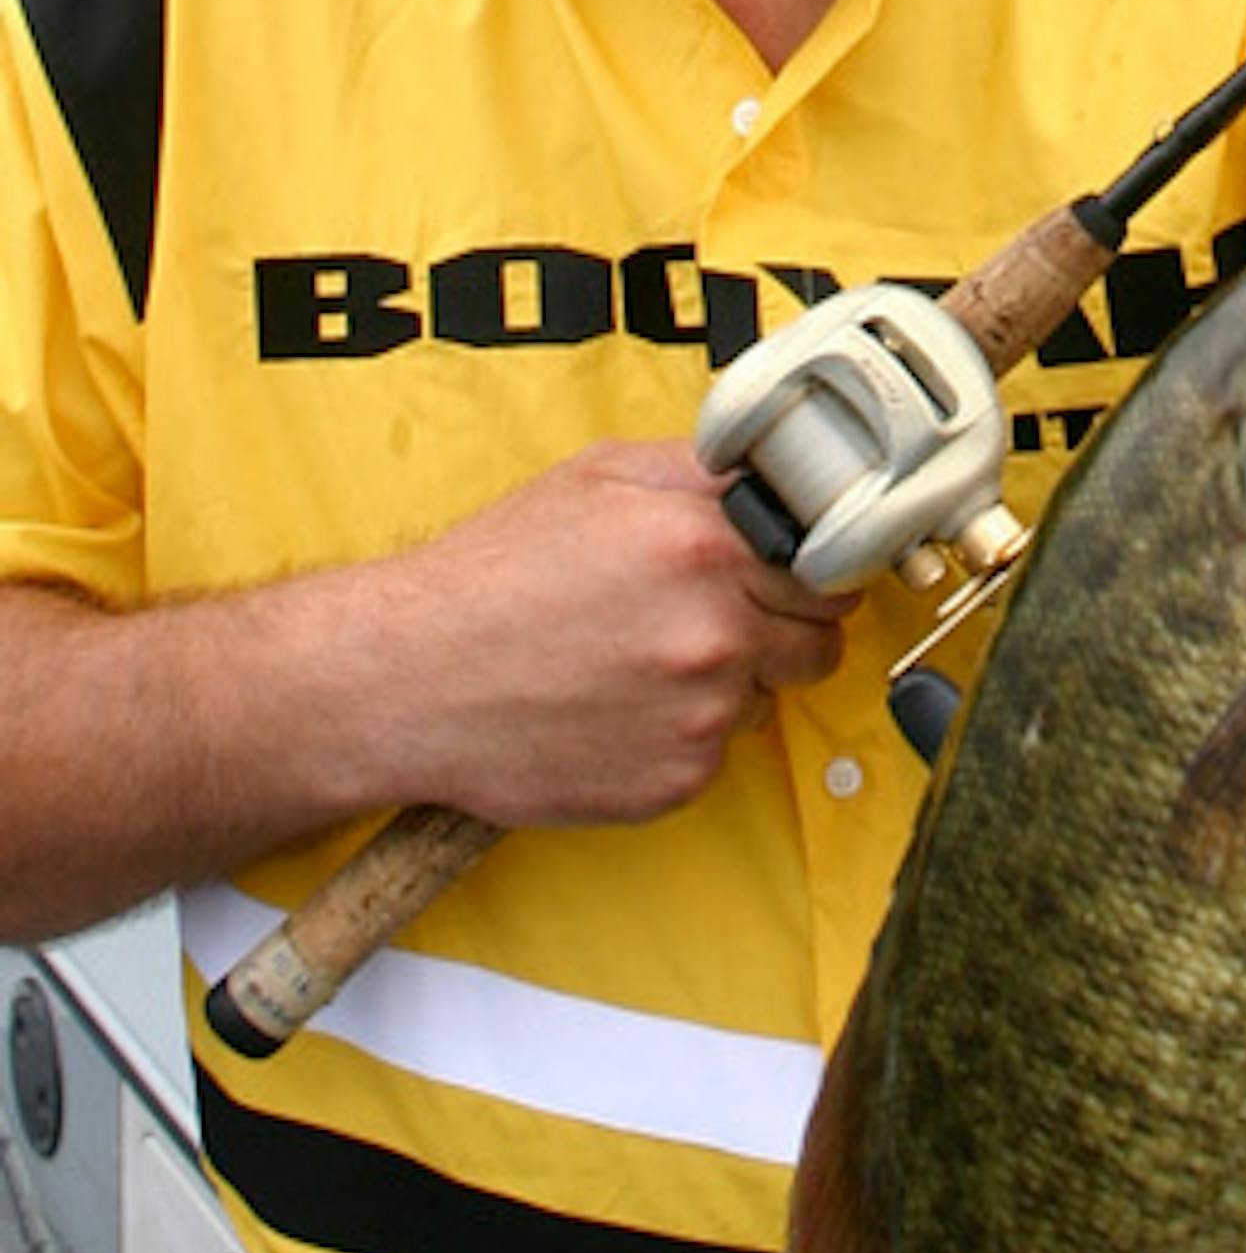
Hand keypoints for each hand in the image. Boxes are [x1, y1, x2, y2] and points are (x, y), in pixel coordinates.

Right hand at [365, 440, 852, 823]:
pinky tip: (615, 710)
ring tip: (636, 663)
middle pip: (819, 643)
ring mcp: (698, 716)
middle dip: (777, 630)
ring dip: (724, 686)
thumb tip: (779, 475)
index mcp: (704, 545)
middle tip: (704, 621)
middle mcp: (714, 633)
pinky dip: (678, 738)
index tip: (787, 577)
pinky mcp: (675, 781)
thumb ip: (702, 471)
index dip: (808, 573)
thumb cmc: (488, 579)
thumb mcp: (595, 478)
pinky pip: (715, 756)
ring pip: (765, 701)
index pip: (833, 570)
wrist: (405, 680)